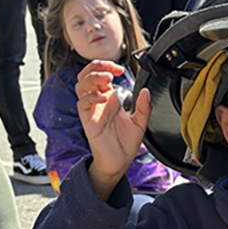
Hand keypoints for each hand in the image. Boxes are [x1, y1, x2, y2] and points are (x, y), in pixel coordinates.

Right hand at [75, 60, 151, 198]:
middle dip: (96, 66)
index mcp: (110, 99)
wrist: (119, 162)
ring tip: (106, 78)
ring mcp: (92, 110)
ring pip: (81, 86)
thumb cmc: (126, 144)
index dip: (108, 67)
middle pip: (87, 75)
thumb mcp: (140, 123)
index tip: (120, 69)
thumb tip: (146, 91)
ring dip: (92, 78)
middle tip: (111, 69)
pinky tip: (103, 98)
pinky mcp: (87, 121)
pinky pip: (82, 103)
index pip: (102, 75)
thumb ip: (144, 107)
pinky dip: (91, 97)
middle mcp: (99, 102)